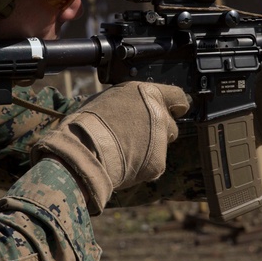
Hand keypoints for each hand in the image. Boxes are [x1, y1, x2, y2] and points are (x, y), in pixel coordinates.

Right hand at [31, 81, 190, 213]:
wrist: (83, 149)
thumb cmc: (88, 121)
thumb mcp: (109, 98)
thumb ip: (129, 101)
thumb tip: (131, 104)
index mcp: (148, 93)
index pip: (178, 97)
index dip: (175, 105)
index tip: (175, 110)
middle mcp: (159, 114)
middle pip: (170, 124)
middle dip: (158, 131)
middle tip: (136, 136)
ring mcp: (160, 140)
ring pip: (162, 145)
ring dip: (151, 148)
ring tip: (125, 150)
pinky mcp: (157, 164)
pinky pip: (153, 165)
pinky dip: (142, 166)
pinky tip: (123, 162)